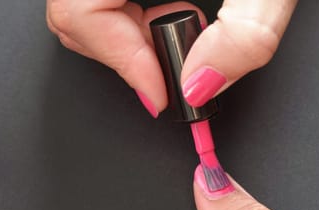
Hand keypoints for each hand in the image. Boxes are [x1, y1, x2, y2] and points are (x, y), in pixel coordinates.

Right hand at [46, 0, 297, 116]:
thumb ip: (244, 34)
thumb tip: (200, 86)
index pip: (79, 11)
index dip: (121, 62)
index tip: (160, 93)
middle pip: (74, 14)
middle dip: (122, 51)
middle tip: (173, 54)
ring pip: (80, 5)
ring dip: (124, 35)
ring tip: (176, 23)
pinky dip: (124, 15)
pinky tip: (161, 8)